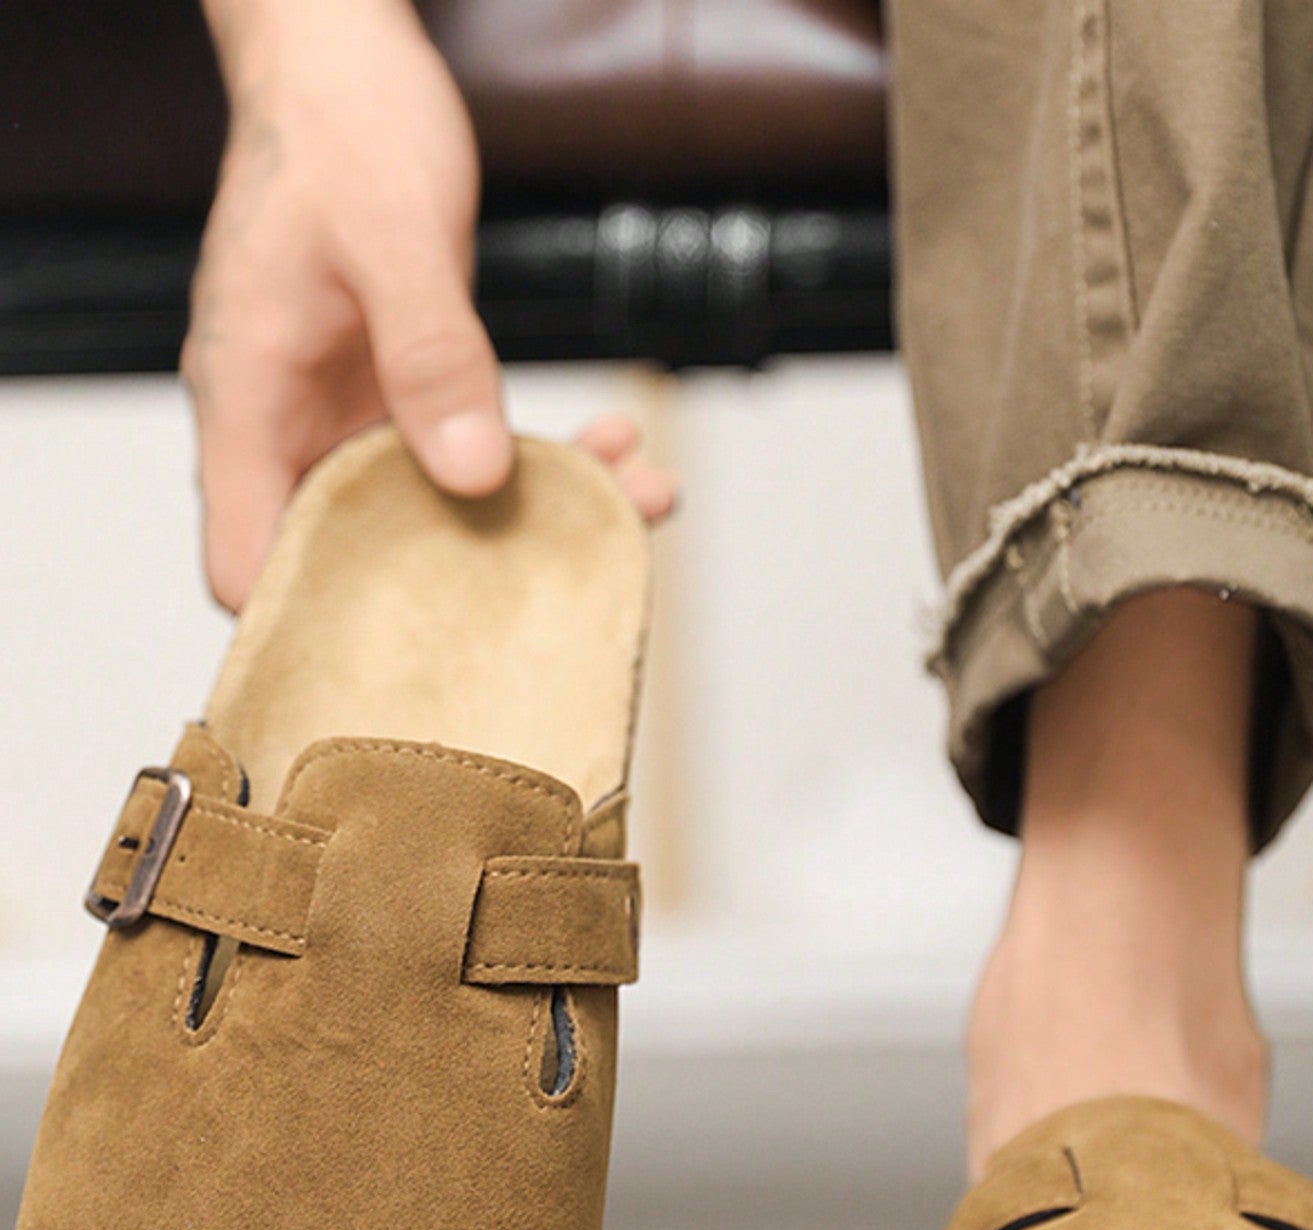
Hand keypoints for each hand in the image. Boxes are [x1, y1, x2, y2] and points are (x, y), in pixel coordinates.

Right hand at [187, 1, 675, 611]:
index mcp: (249, 405)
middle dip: (465, 580)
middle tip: (571, 573)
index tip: (409, 644)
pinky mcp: (399, 395)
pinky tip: (607, 445)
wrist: (347, 64)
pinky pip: (465, 456)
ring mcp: (346, 416)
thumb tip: (473, 472)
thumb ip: (431, 355)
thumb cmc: (339, 129)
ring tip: (628, 500)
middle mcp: (292, 428)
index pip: (246, 565)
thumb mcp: (392, 234)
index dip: (306, 621)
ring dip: (529, 517)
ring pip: (428, 511)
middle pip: (351, 557)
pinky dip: (538, 460)